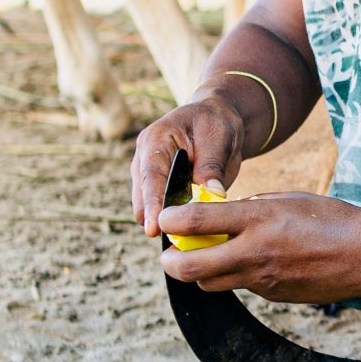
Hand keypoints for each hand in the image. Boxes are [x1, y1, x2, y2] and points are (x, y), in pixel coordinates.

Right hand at [131, 97, 250, 232]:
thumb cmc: (216, 124)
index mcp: (156, 140)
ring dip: (161, 219)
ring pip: (148, 204)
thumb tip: (212, 194)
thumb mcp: (218, 138)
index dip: (152, 203)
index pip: (150, 175)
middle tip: (162, 239)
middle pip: (142, 194)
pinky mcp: (161, 187)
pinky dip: (171, 219)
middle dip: (151, 216)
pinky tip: (183, 235)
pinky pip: (162, 206)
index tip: (152, 227)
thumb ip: (212, 165)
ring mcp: (150, 173)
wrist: (218, 120)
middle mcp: (146, 157)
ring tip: (176, 240)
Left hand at [160, 193, 360, 303]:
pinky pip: (241, 287)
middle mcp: (255, 252)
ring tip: (205, 257)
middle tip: (170, 254)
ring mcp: (263, 279)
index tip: (165, 218)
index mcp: (258, 219)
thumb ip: (252, 207)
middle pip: (190, 267)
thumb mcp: (289, 199)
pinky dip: (235, 276)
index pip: (198, 221)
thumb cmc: (332, 219)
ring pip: (210, 283)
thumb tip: (223, 213)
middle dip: (170, 262)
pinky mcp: (273, 296)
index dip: (173, 219)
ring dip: (200, 271)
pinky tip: (252, 263)